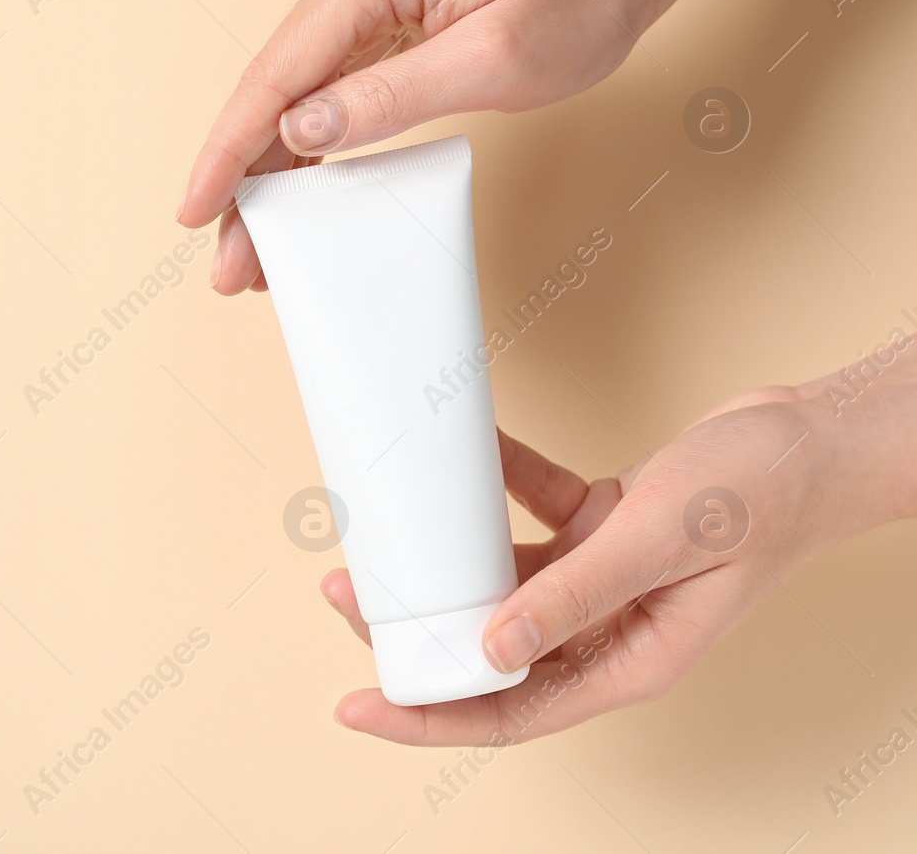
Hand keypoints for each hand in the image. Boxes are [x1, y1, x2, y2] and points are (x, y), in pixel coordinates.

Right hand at [175, 0, 666, 293]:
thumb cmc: (575, 0)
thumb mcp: (495, 59)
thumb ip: (394, 96)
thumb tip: (303, 132)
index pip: (276, 74)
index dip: (230, 149)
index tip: (197, 208)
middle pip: (269, 91)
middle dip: (241, 180)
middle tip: (229, 263)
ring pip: (287, 98)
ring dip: (265, 175)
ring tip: (251, 252)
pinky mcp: (369, 22)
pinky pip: (318, 93)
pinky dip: (300, 152)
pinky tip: (288, 202)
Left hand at [322, 348, 916, 744]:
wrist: (810, 437)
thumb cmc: (760, 498)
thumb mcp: (655, 545)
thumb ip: (573, 598)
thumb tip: (491, 651)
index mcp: (628, 662)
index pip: (509, 712)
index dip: (428, 718)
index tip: (357, 705)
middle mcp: (607, 630)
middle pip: (490, 651)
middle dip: (414, 631)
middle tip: (343, 595)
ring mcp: (603, 580)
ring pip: (499, 585)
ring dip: (440, 562)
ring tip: (376, 538)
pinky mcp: (603, 530)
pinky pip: (531, 515)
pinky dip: (495, 487)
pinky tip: (464, 457)